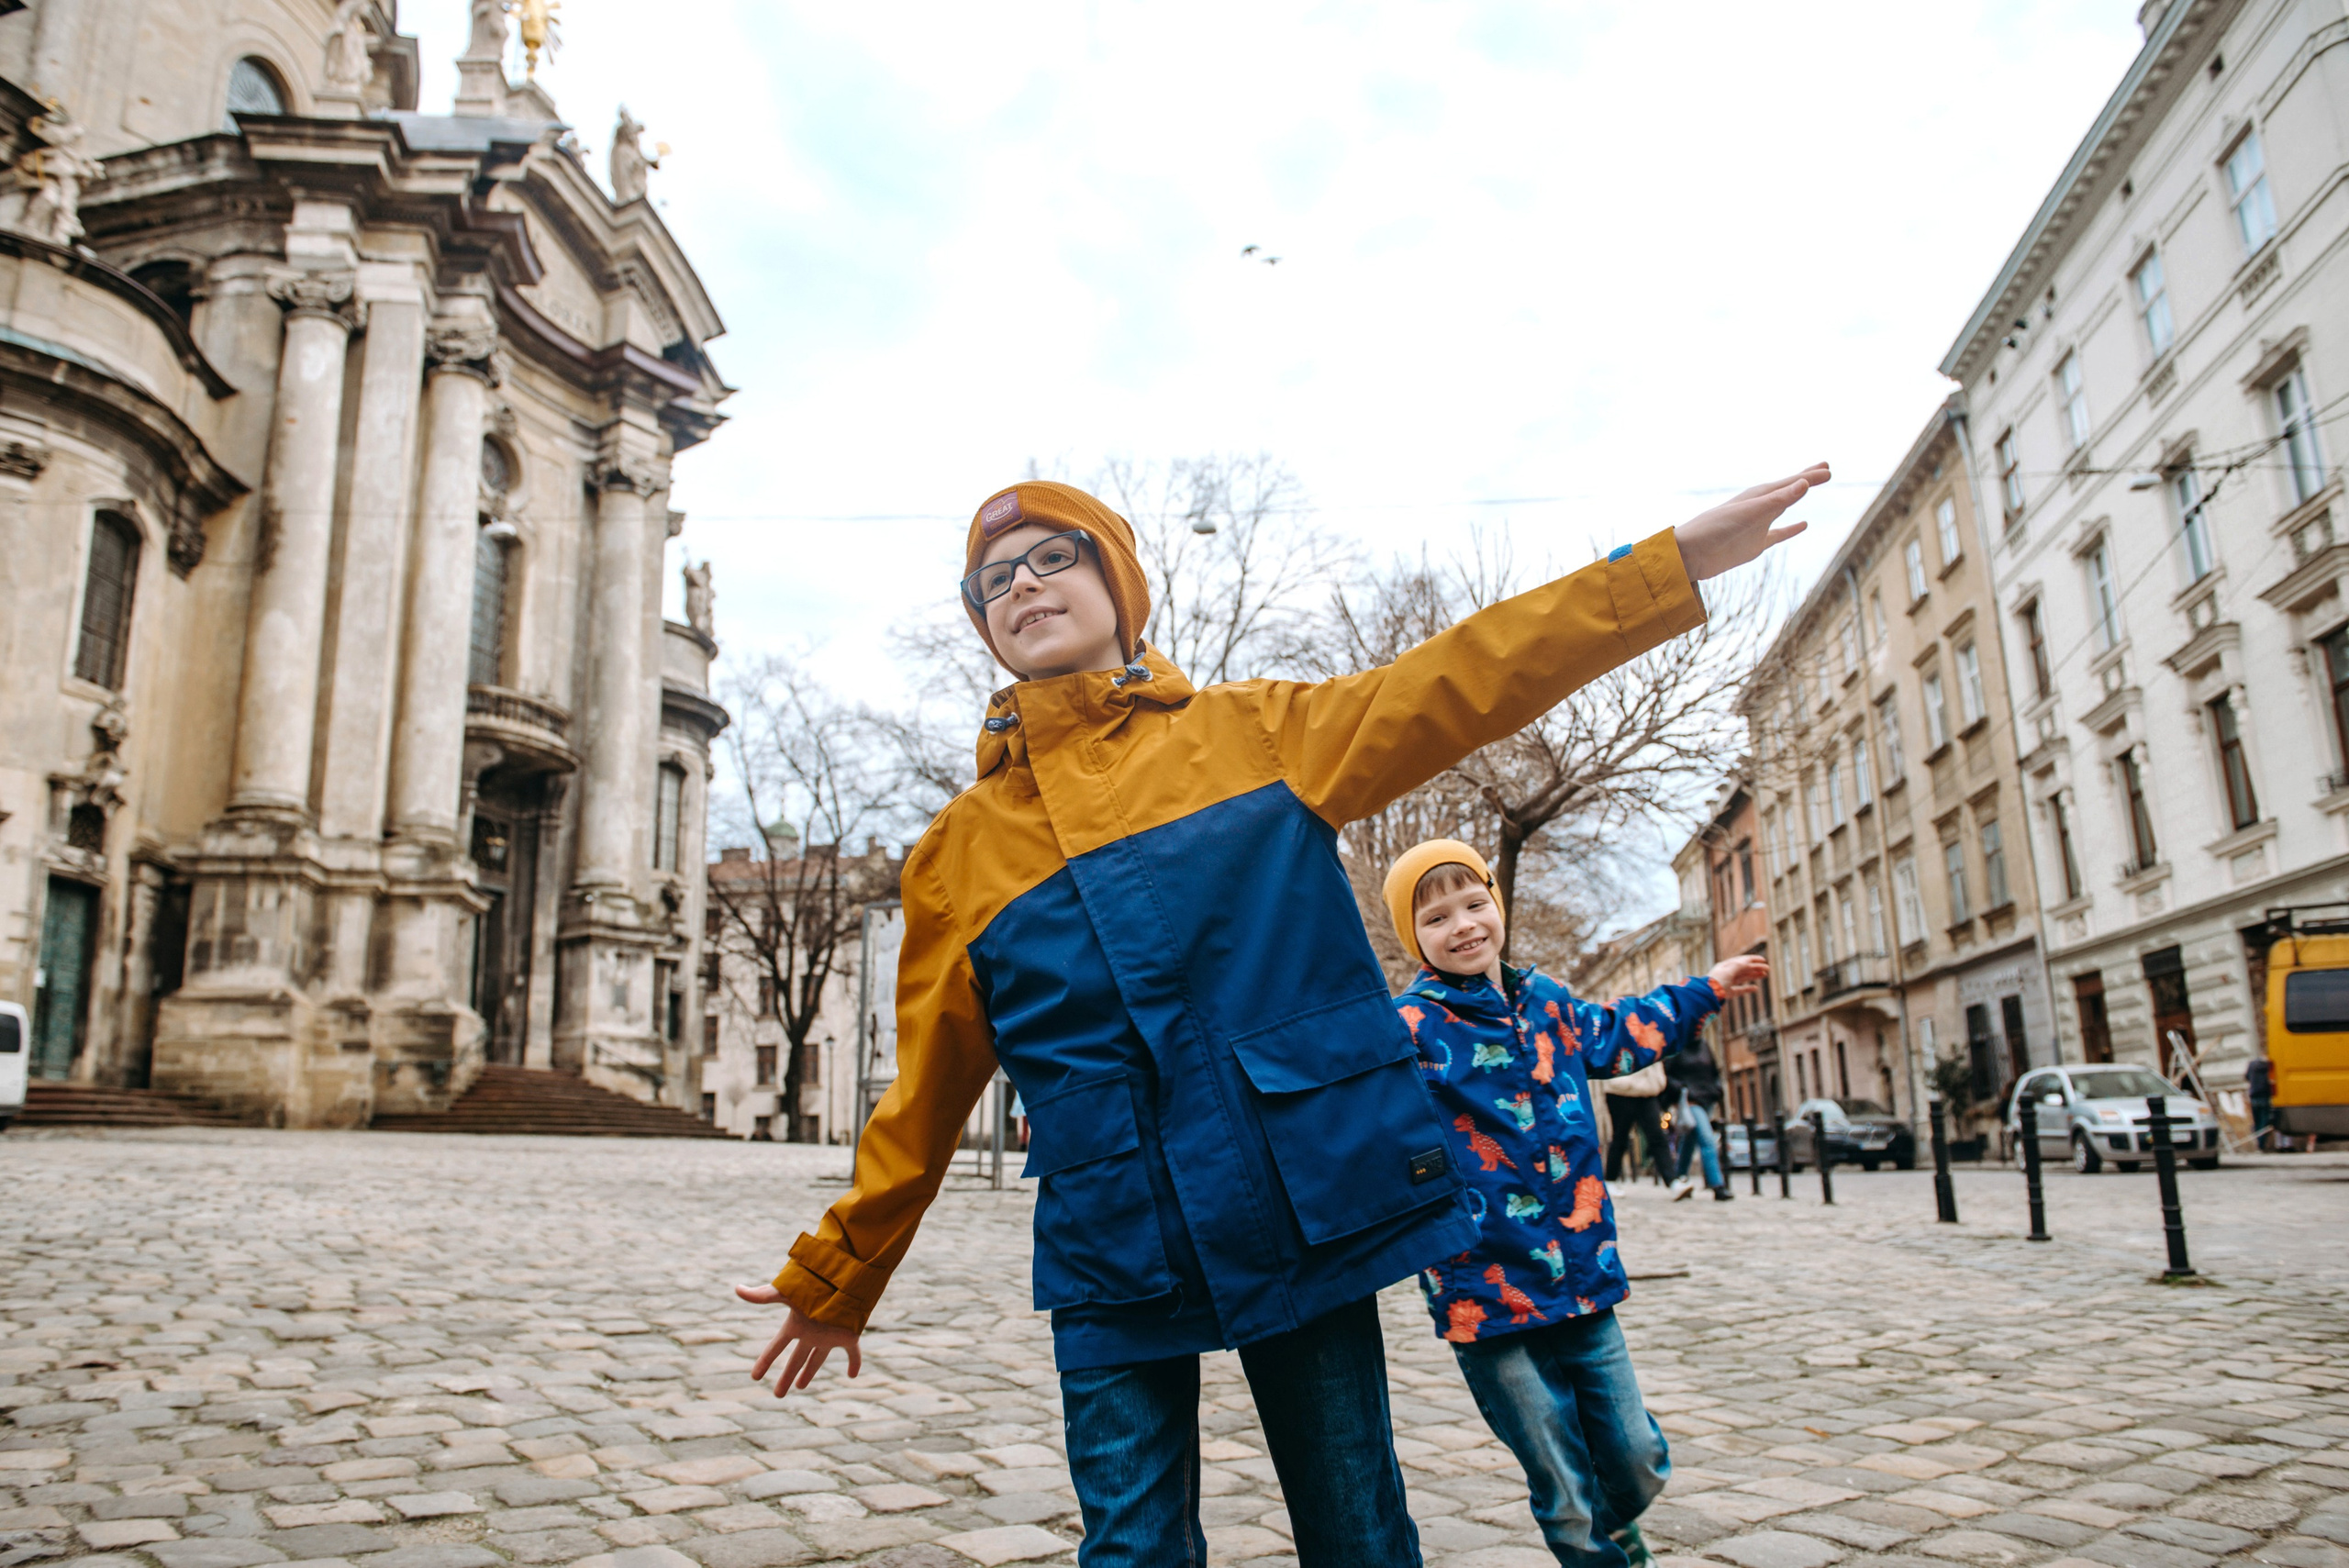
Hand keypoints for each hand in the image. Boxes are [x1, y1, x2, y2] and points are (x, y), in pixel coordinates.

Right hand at [736, 1284, 861, 1396]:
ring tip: (800, 1387)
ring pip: (818, 1359)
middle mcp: (811, 1333)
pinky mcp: (849, 1336)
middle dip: (787, 1377)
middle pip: (796, 1359)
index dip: (764, 1361)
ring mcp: (830, 1335)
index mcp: (796, 1325)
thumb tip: (737, 1289)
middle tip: (777, 1395)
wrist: (843, 1279)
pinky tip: (853, 1375)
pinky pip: (853, 1353)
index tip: (754, 1377)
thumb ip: (763, 1295)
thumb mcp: (786, 1292)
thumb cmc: (814, 1285)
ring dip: (809, 1373)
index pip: (776, 1347)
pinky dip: (854, 1363)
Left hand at [1674, 464, 1828, 580]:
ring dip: (1798, 498)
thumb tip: (1804, 484)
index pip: (1790, 483)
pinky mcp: (1754, 544)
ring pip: (1784, 508)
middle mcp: (1758, 508)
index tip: (1828, 470)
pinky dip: (1791, 529)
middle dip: (1806, 479)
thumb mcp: (1749, 513)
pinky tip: (1803, 525)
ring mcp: (1757, 526)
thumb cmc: (1714, 529)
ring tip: (1810, 487)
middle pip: (1788, 490)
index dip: (1809, 476)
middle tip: (1826, 468)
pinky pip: (1778, 534)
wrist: (1690, 555)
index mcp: (1757, 497)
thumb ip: (1777, 500)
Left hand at [1708, 954, 1766, 996]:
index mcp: (1725, 966)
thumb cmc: (1715, 981)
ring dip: (1754, 975)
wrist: (1706, 995)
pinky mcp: (1728, 993)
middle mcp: (1726, 973)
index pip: (1741, 960)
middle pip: (1743, 969)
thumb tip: (1748, 961)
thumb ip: (1739, 965)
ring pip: (1743, 978)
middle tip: (1767, 968)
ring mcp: (1727, 983)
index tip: (1763, 960)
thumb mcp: (1728, 971)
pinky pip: (1740, 989)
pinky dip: (1748, 989)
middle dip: (1755, 967)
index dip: (1753, 959)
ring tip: (1764, 975)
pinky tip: (1756, 988)